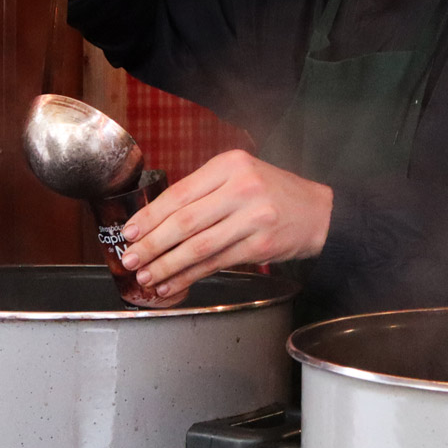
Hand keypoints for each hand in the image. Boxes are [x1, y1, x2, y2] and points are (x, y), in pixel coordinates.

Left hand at [119, 150, 331, 300]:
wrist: (319, 213)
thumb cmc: (273, 194)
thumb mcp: (241, 175)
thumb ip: (204, 190)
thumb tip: (155, 219)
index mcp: (230, 164)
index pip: (180, 193)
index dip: (150, 216)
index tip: (128, 231)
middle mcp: (242, 188)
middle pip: (185, 221)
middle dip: (152, 243)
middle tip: (131, 258)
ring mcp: (253, 218)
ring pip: (198, 246)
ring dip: (167, 265)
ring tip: (146, 276)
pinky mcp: (260, 246)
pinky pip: (216, 263)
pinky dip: (190, 276)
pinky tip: (173, 283)